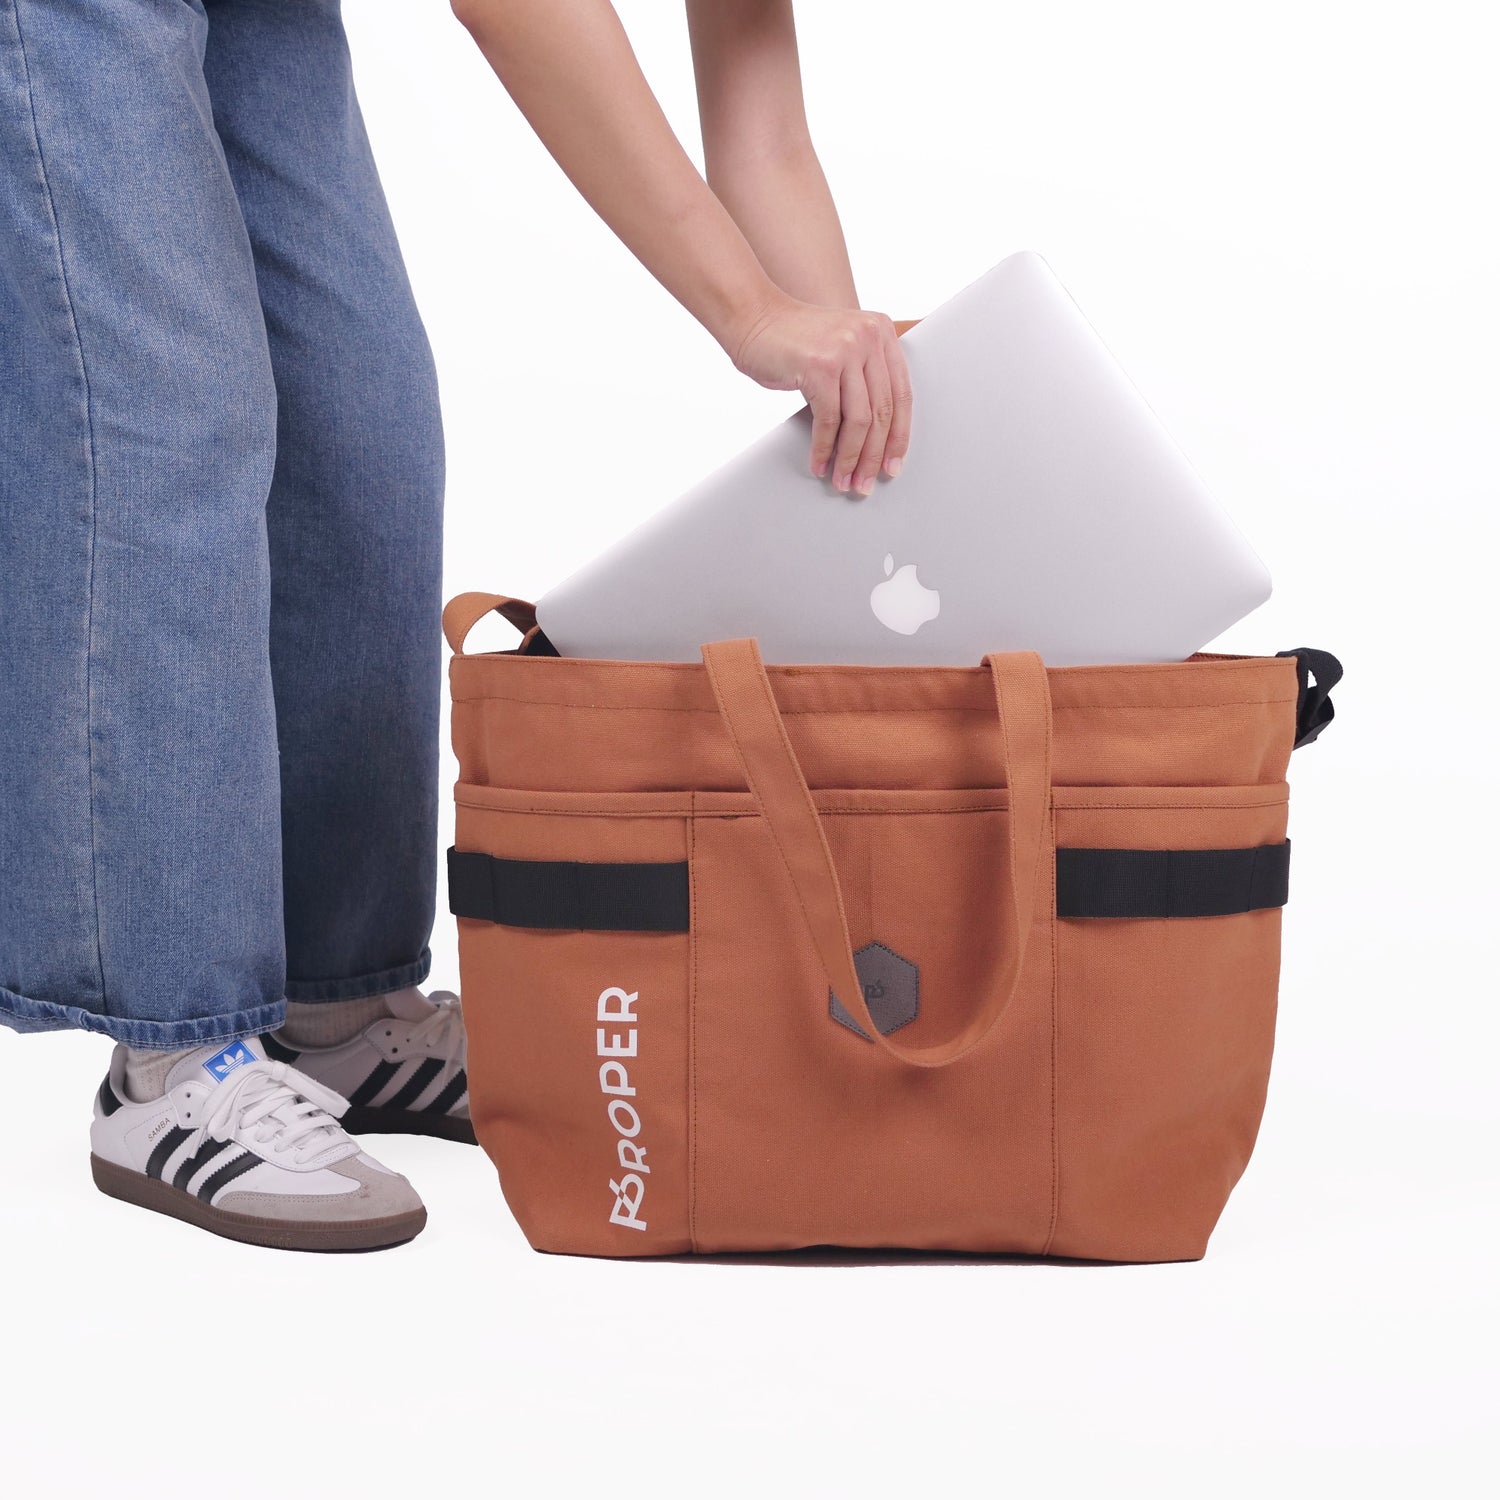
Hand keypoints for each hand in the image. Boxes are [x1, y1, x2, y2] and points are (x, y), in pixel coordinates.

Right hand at [731, 292, 912, 494]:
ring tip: (843, 480)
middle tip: (865, 483)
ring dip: (850, 458)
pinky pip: (829, 421)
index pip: (901, 394)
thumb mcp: (840, 347)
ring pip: (859, 420)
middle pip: (882, 411)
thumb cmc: (792, 339)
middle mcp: (868, 337)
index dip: (898, 436)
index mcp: (881, 332)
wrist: (752, 317)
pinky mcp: (820, 366)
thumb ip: (862, 376)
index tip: (892, 464)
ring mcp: (844, 350)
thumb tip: (875, 438)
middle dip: (873, 456)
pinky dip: (824, 448)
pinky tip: (820, 464)